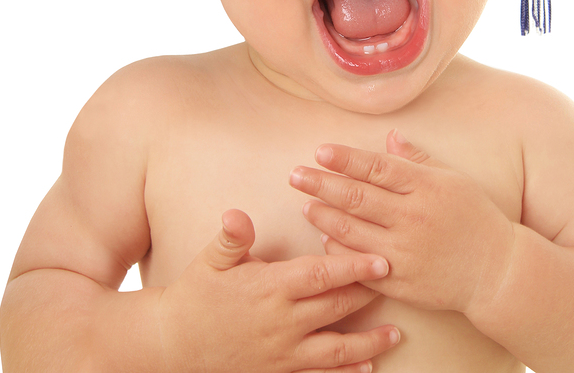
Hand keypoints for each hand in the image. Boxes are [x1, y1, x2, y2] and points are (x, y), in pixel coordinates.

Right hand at [156, 208, 399, 372]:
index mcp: (269, 288)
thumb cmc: (195, 295)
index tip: (381, 260)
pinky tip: (367, 368)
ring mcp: (282, 352)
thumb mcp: (211, 261)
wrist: (172, 346)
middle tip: (400, 283)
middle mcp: (281, 322)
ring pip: (335, 349)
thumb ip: (231, 238)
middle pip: (336, 307)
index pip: (320, 275)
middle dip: (370, 295)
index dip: (353, 267)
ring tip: (395, 335)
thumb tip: (237, 215)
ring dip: (368, 343)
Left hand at [289, 131, 514, 316]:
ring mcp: (405, 252)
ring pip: (352, 231)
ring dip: (324, 216)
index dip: (346, 159)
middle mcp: (412, 217)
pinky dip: (339, 250)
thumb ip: (417, 159)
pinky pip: (360, 264)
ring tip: (305, 204)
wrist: (496, 271)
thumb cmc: (475, 217)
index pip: (377, 168)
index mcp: (425, 187)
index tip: (320, 151)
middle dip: (321, 184)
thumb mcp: (452, 179)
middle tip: (296, 175)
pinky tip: (325, 237)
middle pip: (357, 197)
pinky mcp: (400, 281)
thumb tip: (389, 136)